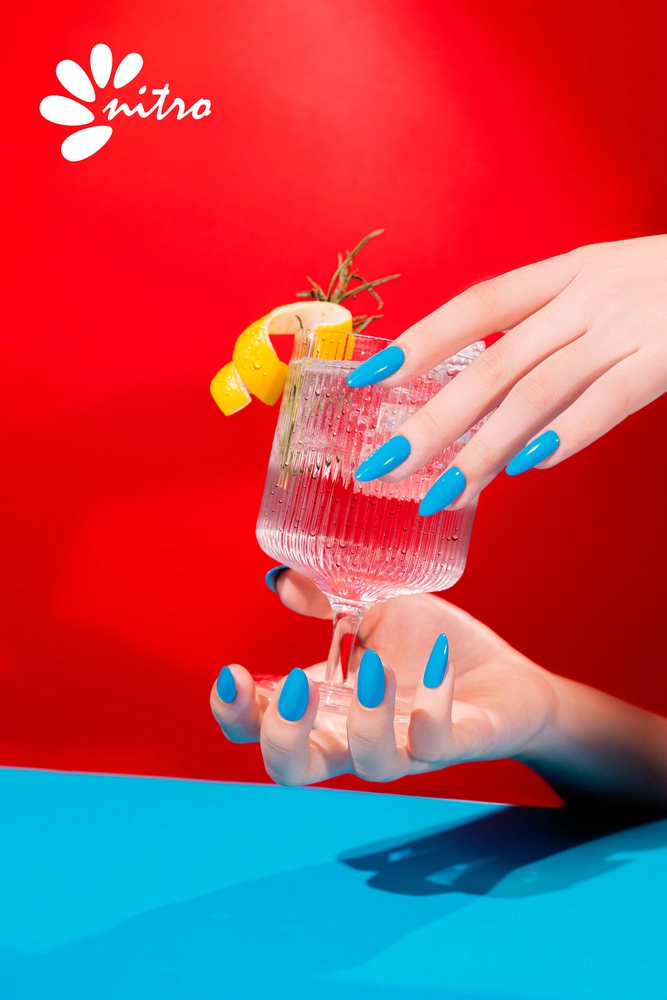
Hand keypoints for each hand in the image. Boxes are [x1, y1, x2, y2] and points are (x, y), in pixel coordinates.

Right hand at [210, 569, 557, 785]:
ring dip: (364, 720)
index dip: (233, 713)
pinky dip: (433, 705)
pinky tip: (437, 661)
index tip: (233, 672)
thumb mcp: (372, 612)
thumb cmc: (428, 647)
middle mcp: (354, 736)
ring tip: (372, 667)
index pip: (258, 728)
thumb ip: (326, 600)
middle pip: (294, 770)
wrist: (502, 676)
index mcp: (324, 705)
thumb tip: (281, 579)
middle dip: (281, 739)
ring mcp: (405, 745)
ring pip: (370, 765)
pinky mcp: (455, 743)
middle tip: (294, 690)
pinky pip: (437, 741)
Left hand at [351, 236, 666, 511]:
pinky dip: (565, 434)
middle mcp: (588, 294)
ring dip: (483, 448)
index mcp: (568, 271)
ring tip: (443, 492)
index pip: (476, 305)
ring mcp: (628, 325)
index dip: (419, 340)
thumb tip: (491, 396)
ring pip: (537, 392)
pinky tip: (527, 467)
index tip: (366, 378)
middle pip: (493, 363)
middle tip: (384, 465)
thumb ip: (551, 328)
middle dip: (432, 420)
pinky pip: (608, 400)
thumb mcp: (607, 284)